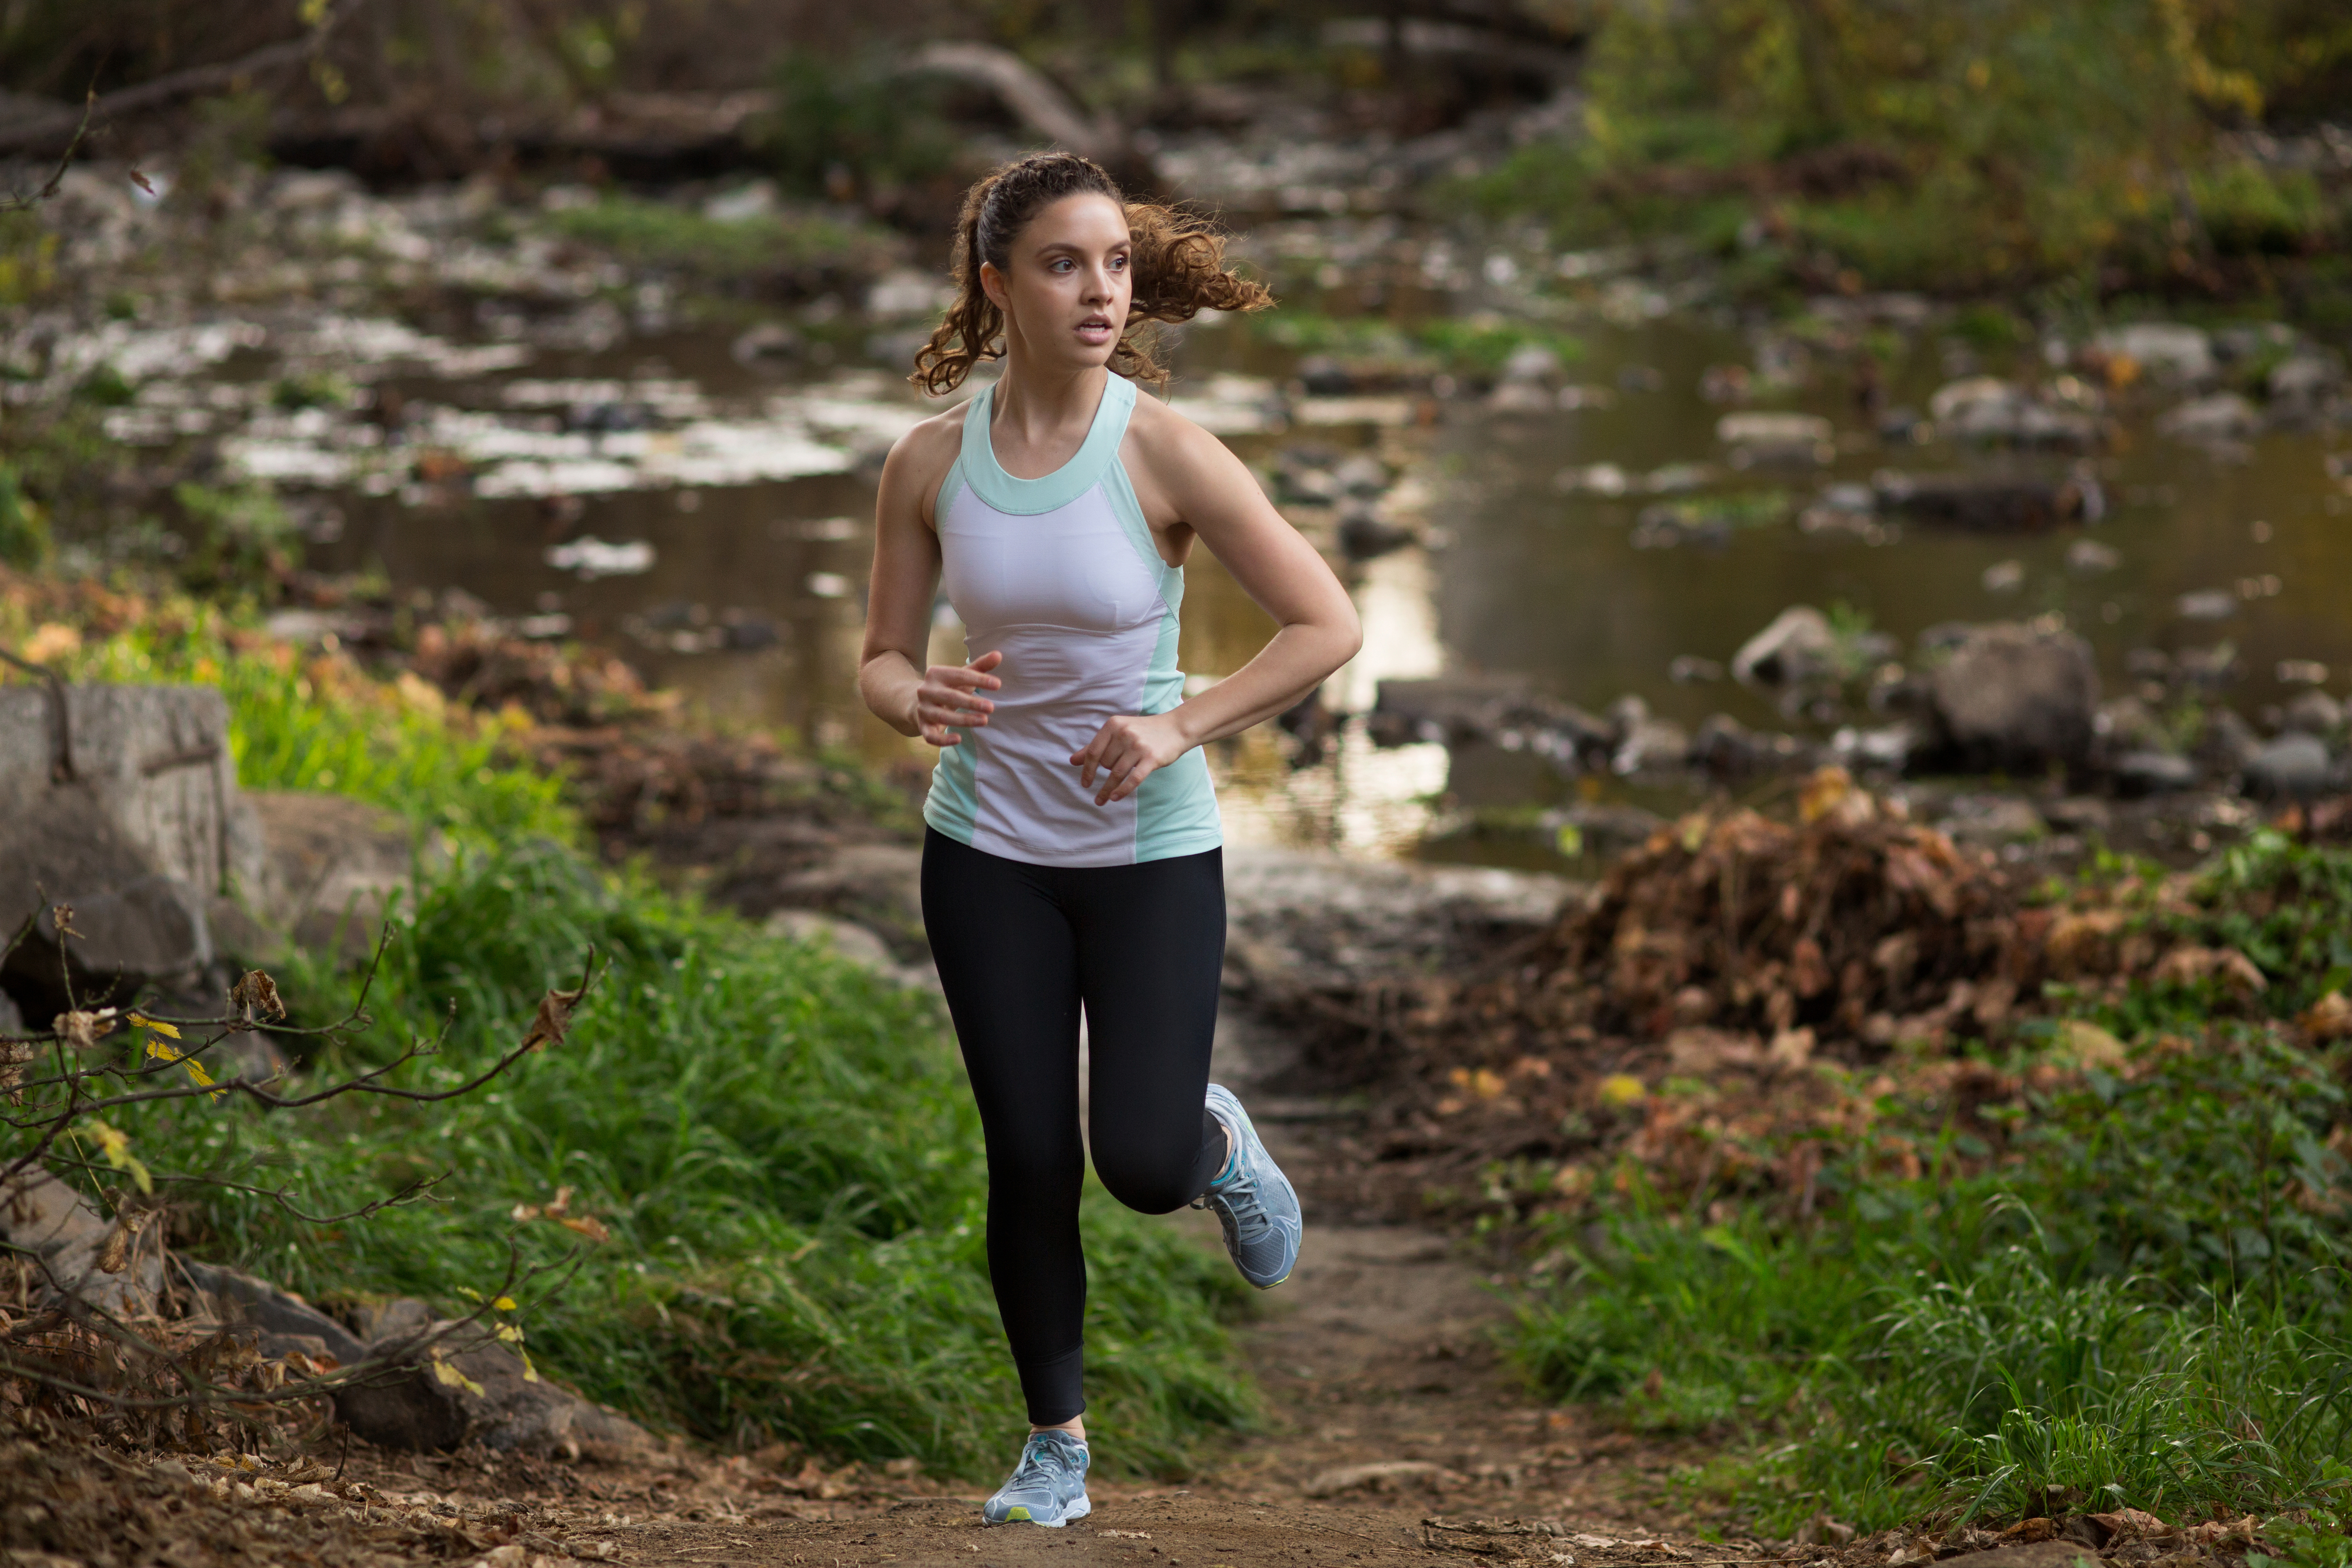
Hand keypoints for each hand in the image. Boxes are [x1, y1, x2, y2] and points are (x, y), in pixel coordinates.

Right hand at [910, 650, 1002, 746]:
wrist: (915, 701)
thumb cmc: (947, 687)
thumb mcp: (961, 675)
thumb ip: (980, 666)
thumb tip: (999, 655)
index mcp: (936, 673)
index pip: (959, 675)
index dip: (979, 679)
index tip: (998, 684)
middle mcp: (926, 690)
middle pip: (950, 697)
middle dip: (971, 702)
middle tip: (991, 707)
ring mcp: (923, 709)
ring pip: (943, 716)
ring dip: (964, 720)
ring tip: (984, 721)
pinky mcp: (922, 726)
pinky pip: (930, 736)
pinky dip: (943, 740)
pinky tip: (958, 739)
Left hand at [1070, 712, 1190, 804]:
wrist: (1175, 728)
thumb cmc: (1144, 731)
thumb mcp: (1118, 732)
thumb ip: (1096, 746)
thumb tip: (1073, 761)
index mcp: (1113, 725)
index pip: (1093, 751)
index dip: (1087, 770)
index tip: (1085, 784)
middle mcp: (1125, 733)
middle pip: (1105, 763)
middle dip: (1105, 773)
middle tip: (1112, 775)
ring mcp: (1138, 746)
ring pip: (1116, 773)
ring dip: (1107, 789)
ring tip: (1101, 800)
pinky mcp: (1152, 758)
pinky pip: (1133, 779)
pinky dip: (1122, 790)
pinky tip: (1115, 798)